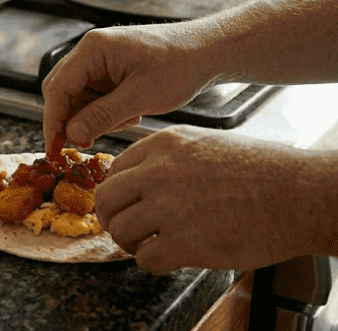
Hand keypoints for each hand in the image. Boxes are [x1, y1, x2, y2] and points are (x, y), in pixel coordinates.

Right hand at [41, 25, 213, 154]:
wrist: (209, 51)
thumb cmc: (180, 66)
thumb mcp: (141, 97)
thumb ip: (102, 116)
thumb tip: (70, 135)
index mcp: (93, 49)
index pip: (58, 88)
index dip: (53, 121)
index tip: (54, 149)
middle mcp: (91, 52)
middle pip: (62, 91)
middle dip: (71, 121)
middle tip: (81, 145)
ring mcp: (100, 61)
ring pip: (79, 98)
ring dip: (94, 118)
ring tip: (126, 121)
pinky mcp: (110, 71)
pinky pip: (95, 97)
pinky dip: (107, 112)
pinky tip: (131, 114)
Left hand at [95, 125, 336, 272]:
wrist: (299, 195)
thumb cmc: (262, 170)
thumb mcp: (205, 144)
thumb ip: (168, 158)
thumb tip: (139, 176)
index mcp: (163, 145)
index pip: (115, 169)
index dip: (117, 191)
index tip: (124, 203)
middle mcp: (159, 172)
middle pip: (106, 199)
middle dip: (112, 217)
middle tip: (125, 228)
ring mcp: (168, 207)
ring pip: (120, 230)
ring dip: (131, 242)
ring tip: (149, 244)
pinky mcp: (183, 243)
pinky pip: (145, 259)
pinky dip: (152, 262)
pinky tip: (170, 257)